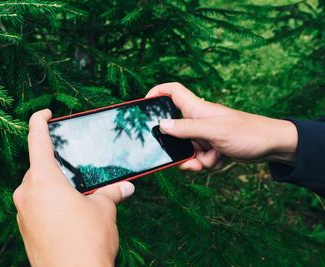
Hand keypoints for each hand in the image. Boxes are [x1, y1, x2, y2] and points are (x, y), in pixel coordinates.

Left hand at [13, 109, 134, 266]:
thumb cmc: (87, 241)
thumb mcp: (103, 210)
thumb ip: (111, 192)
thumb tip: (125, 187)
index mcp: (43, 180)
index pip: (37, 140)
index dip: (39, 121)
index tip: (45, 113)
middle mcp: (27, 194)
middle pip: (39, 167)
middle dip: (57, 164)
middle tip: (76, 167)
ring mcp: (23, 214)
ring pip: (37, 188)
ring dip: (54, 186)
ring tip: (77, 194)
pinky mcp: (25, 230)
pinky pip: (36, 206)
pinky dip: (49, 203)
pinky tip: (69, 213)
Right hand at [146, 83, 297, 170]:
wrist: (272, 146)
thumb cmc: (247, 132)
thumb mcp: (214, 131)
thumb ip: (186, 128)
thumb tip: (161, 125)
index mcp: (197, 109)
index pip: (172, 91)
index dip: (157, 92)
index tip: (144, 103)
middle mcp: (198, 120)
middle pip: (175, 130)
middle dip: (178, 147)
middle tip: (186, 157)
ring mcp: (204, 134)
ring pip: (186, 149)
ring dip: (196, 159)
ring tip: (211, 159)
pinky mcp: (211, 147)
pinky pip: (199, 158)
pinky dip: (206, 163)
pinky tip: (218, 162)